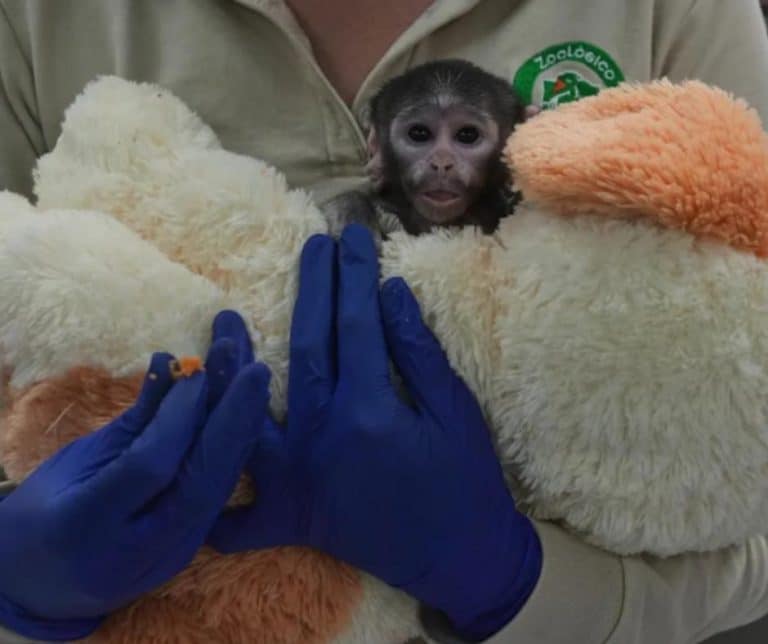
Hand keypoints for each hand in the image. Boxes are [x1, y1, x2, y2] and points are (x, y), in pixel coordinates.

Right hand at [0, 312, 269, 641]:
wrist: (41, 590)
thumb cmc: (41, 514)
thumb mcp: (75, 462)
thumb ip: (132, 421)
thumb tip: (170, 363)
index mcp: (85, 524)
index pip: (150, 466)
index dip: (178, 417)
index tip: (199, 370)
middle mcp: (135, 549)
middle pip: (199, 482)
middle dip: (233, 423)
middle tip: (256, 371)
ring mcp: (167, 558)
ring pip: (217, 489)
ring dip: (242, 432)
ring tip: (255, 384)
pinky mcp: (188, 551)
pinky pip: (216, 496)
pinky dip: (232, 453)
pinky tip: (246, 416)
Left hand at [209, 226, 541, 639]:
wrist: (463, 559)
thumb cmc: (467, 482)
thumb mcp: (456, 412)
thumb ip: (419, 352)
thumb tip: (390, 293)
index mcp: (370, 411)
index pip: (355, 326)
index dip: (354, 275)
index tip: (352, 236)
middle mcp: (322, 440)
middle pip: (306, 350)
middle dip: (311, 291)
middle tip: (314, 246)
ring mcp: (298, 481)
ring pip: (248, 417)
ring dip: (232, 369)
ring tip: (225, 320)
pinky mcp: (292, 516)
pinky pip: (239, 514)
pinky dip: (216, 492)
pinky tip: (194, 459)